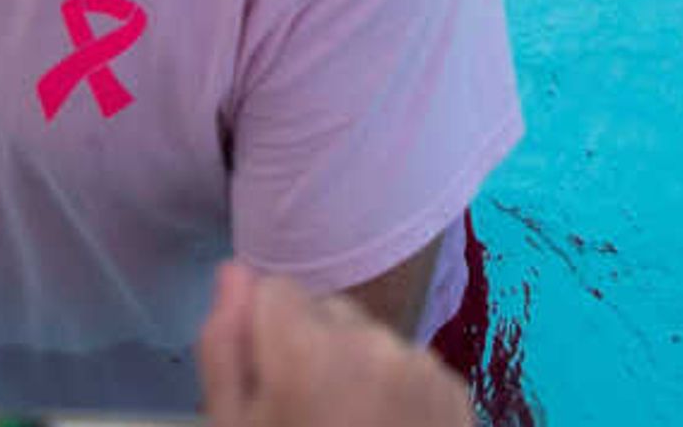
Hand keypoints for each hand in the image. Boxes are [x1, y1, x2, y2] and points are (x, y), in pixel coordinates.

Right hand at [197, 264, 468, 426]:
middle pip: (324, 311)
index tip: (267, 391)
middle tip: (306, 422)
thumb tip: (232, 272)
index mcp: (308, 350)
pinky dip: (395, 392)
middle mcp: (372, 340)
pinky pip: (409, 366)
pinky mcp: (456, 390)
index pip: (272, 290)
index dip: (261, 339)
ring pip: (368, 338)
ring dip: (354, 370)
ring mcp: (422, 365)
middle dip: (310, 350)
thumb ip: (225, 348)